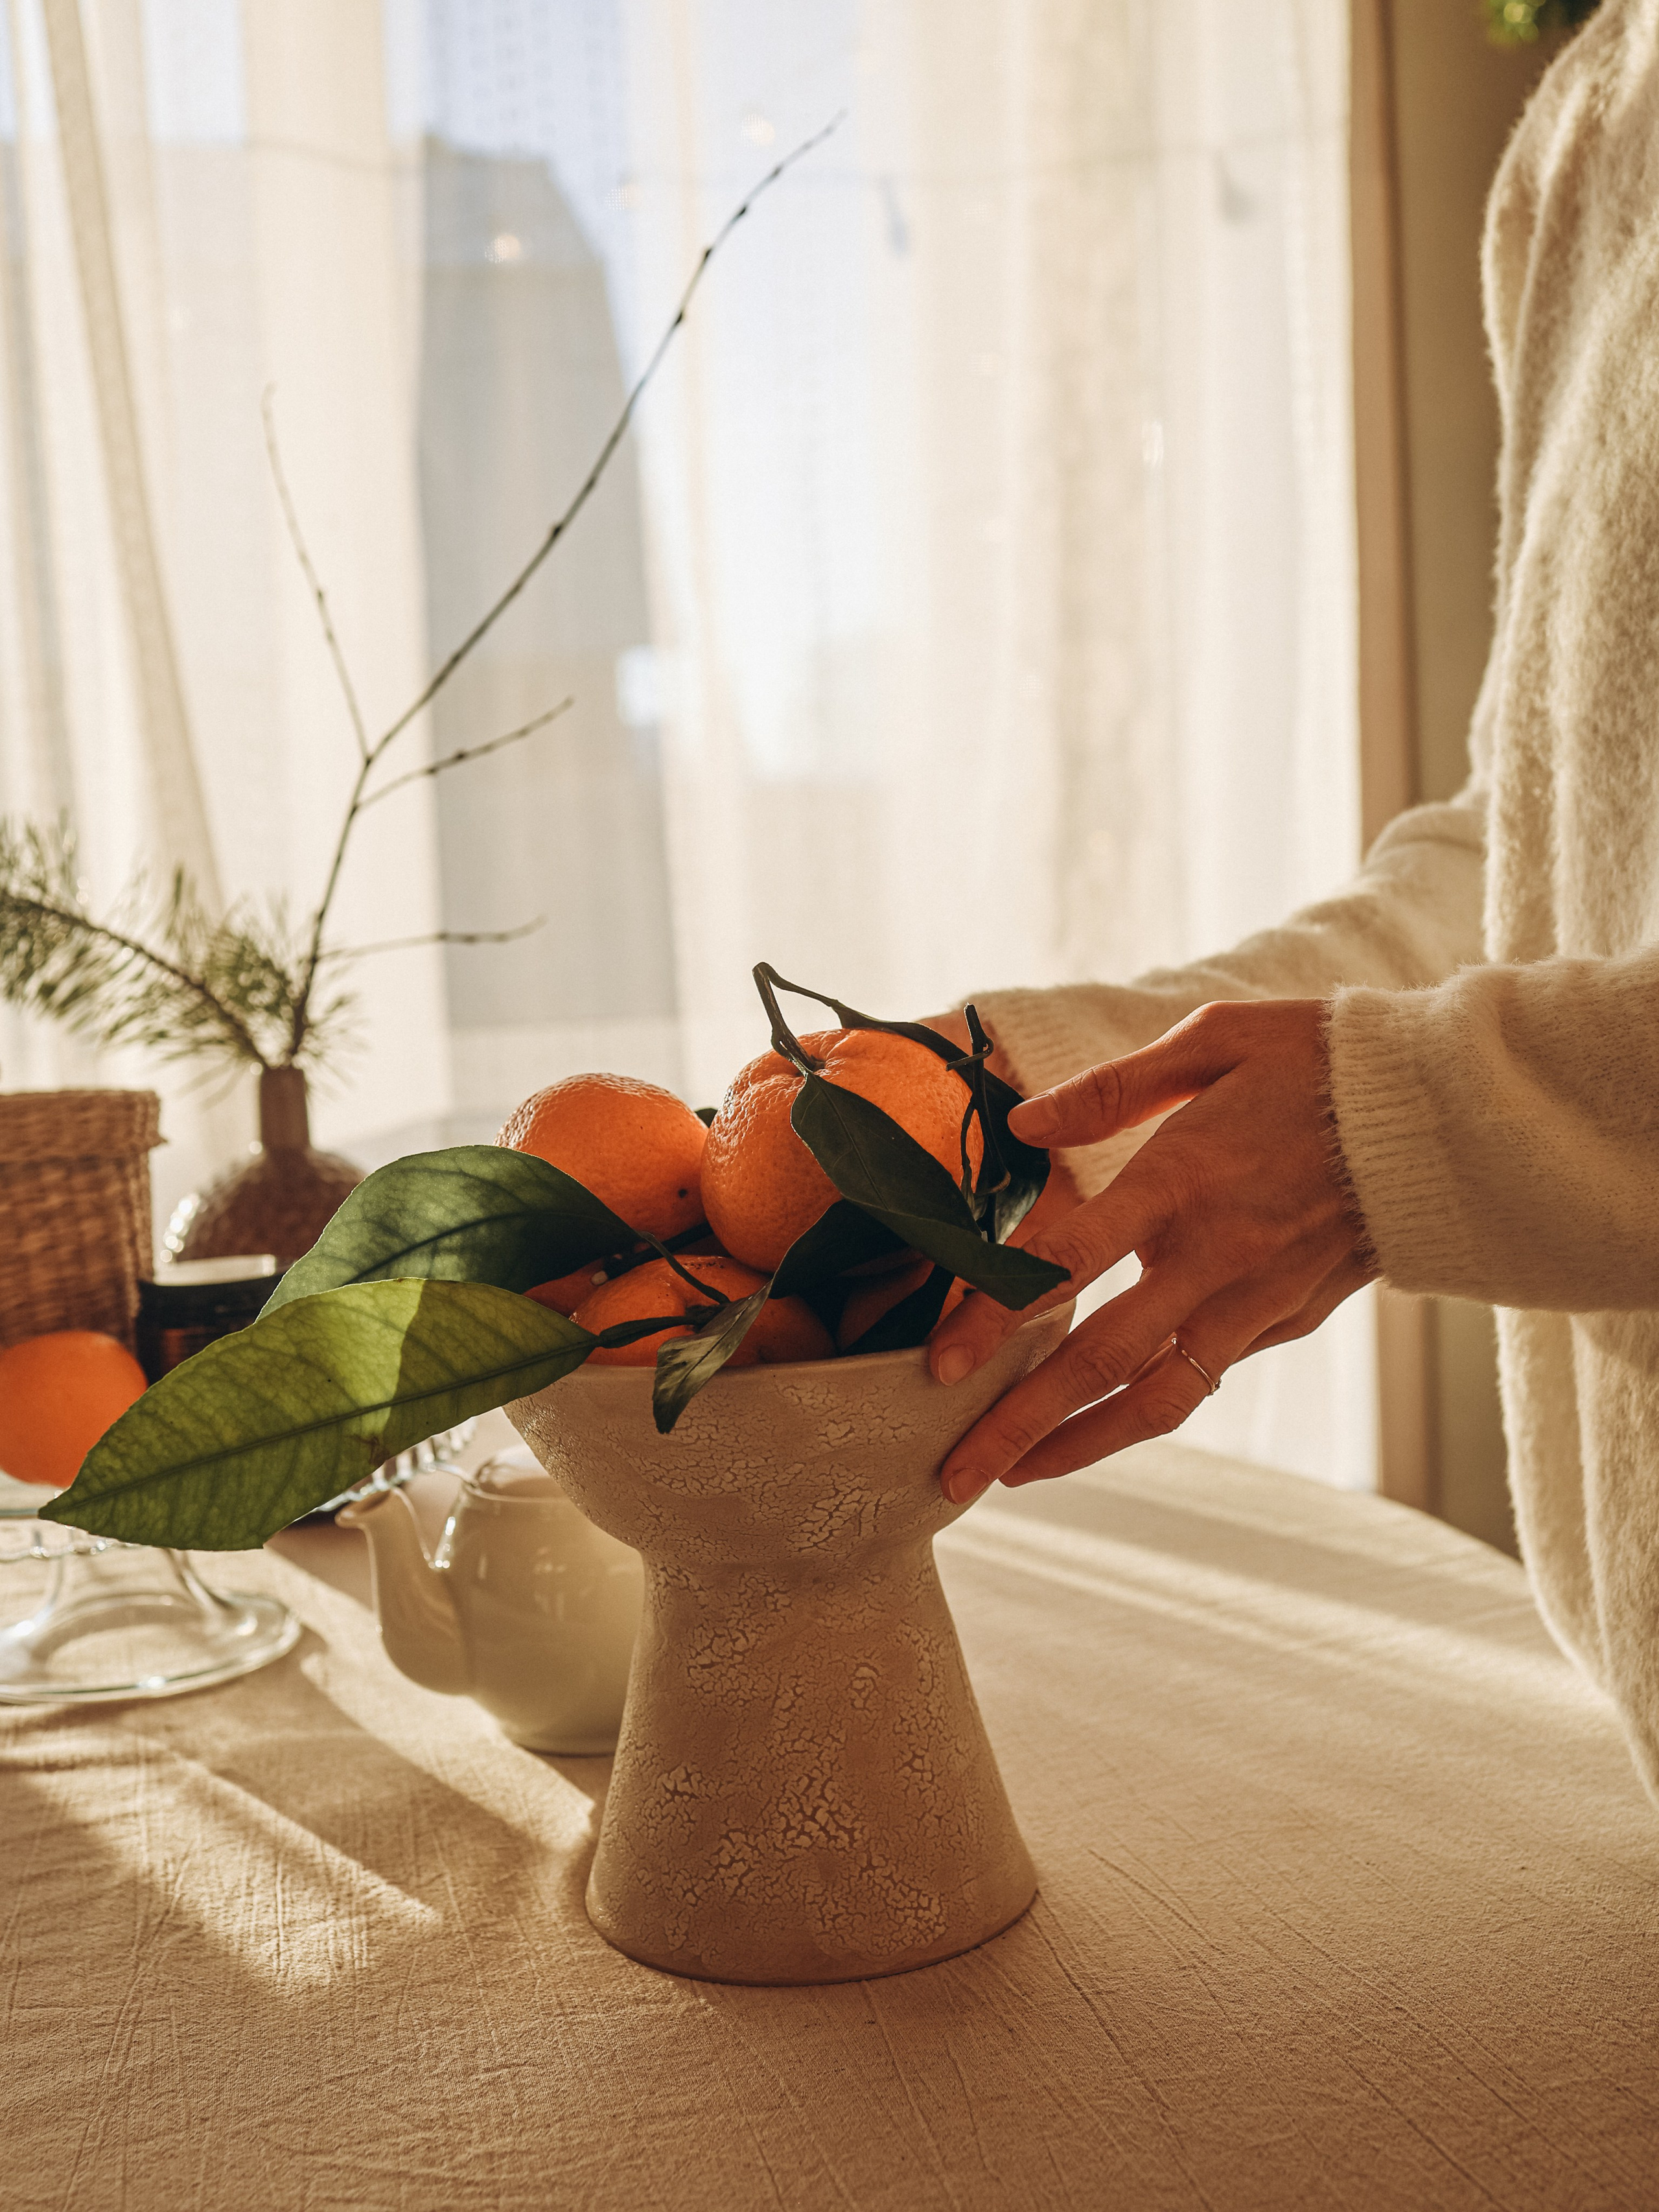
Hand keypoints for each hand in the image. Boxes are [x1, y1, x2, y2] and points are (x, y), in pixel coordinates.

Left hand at [929, 999, 1374, 1501]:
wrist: (1442, 1114)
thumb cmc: (1317, 1063)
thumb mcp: (1214, 1041)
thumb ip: (1113, 1089)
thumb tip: (1022, 1124)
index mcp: (1183, 1181)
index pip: (1069, 1264)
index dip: (997, 1316)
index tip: (942, 1366)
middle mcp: (1214, 1258)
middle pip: (1100, 1362)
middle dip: (1020, 1425)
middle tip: (955, 1475)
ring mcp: (1254, 1303)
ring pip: (1157, 1399)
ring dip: (1080, 1447)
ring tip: (1016, 1476)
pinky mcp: (1285, 1322)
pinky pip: (1203, 1379)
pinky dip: (1145, 1411)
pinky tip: (1097, 1424)